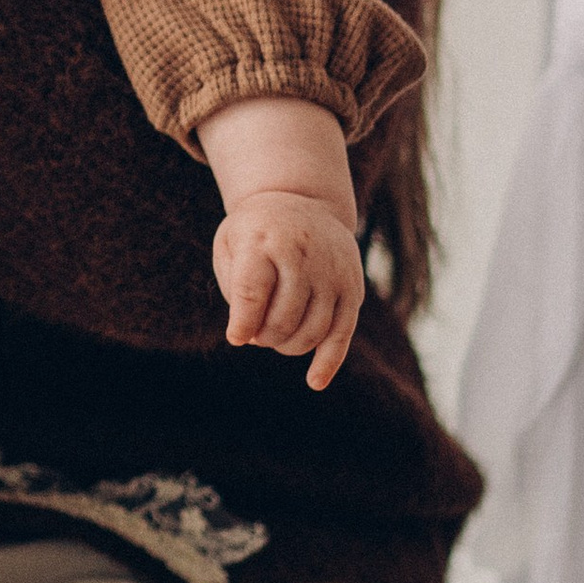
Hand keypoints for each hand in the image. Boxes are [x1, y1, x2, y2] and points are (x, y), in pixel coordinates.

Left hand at [214, 190, 364, 388]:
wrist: (302, 200)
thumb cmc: (256, 231)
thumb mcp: (230, 244)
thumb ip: (234, 288)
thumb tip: (246, 337)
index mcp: (264, 241)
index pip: (253, 292)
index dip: (243, 323)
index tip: (236, 338)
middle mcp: (303, 255)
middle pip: (283, 318)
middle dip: (263, 336)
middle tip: (255, 332)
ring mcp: (333, 272)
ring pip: (312, 331)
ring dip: (287, 346)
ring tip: (273, 337)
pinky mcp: (353, 288)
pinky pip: (342, 334)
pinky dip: (328, 362)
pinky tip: (314, 382)